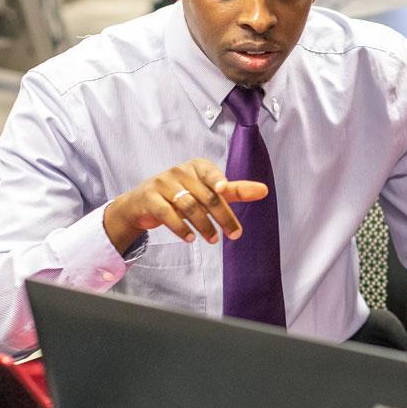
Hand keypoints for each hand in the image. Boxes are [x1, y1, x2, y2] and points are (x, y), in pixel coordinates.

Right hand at [102, 158, 269, 254]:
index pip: (211, 173)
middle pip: (206, 195)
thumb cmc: (182, 195)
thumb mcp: (208, 191)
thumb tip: (264, 190)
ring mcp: (162, 184)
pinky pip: (167, 213)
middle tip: (235, 235)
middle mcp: (180, 171)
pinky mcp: (150, 198)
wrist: (141, 203)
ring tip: (214, 240)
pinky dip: (180, 227)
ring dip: (204, 225)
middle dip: (222, 216)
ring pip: (188, 206)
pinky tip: (190, 239)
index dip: (217, 179)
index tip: (224, 189)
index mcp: (196, 167)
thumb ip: (235, 191)